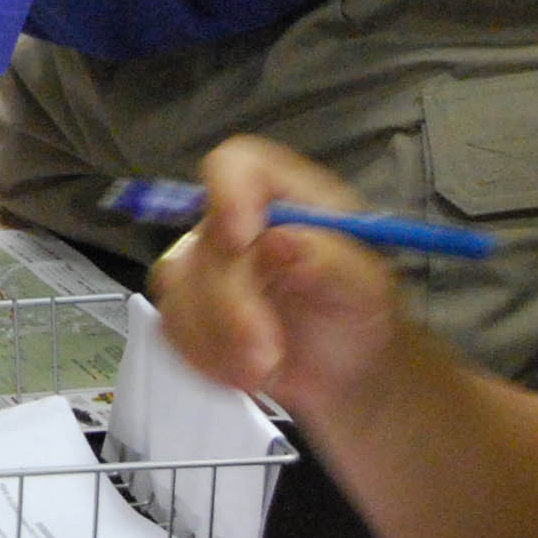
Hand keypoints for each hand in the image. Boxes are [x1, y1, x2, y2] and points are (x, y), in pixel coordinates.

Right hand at [153, 136, 411, 415]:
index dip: (228, 193)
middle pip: (203, 242)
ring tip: (266, 371)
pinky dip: (206, 358)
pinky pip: (171, 326)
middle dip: (230, 305)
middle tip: (267, 355)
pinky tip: (244, 373)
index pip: (237, 164)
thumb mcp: (365, 286)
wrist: (347, 368)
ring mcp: (205, 263)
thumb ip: (328, 260)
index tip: (241, 242)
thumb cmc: (360, 312)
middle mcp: (236, 220)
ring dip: (218, 340)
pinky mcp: (189, 306)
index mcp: (284, 194)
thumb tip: (279, 240)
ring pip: (178, 289)